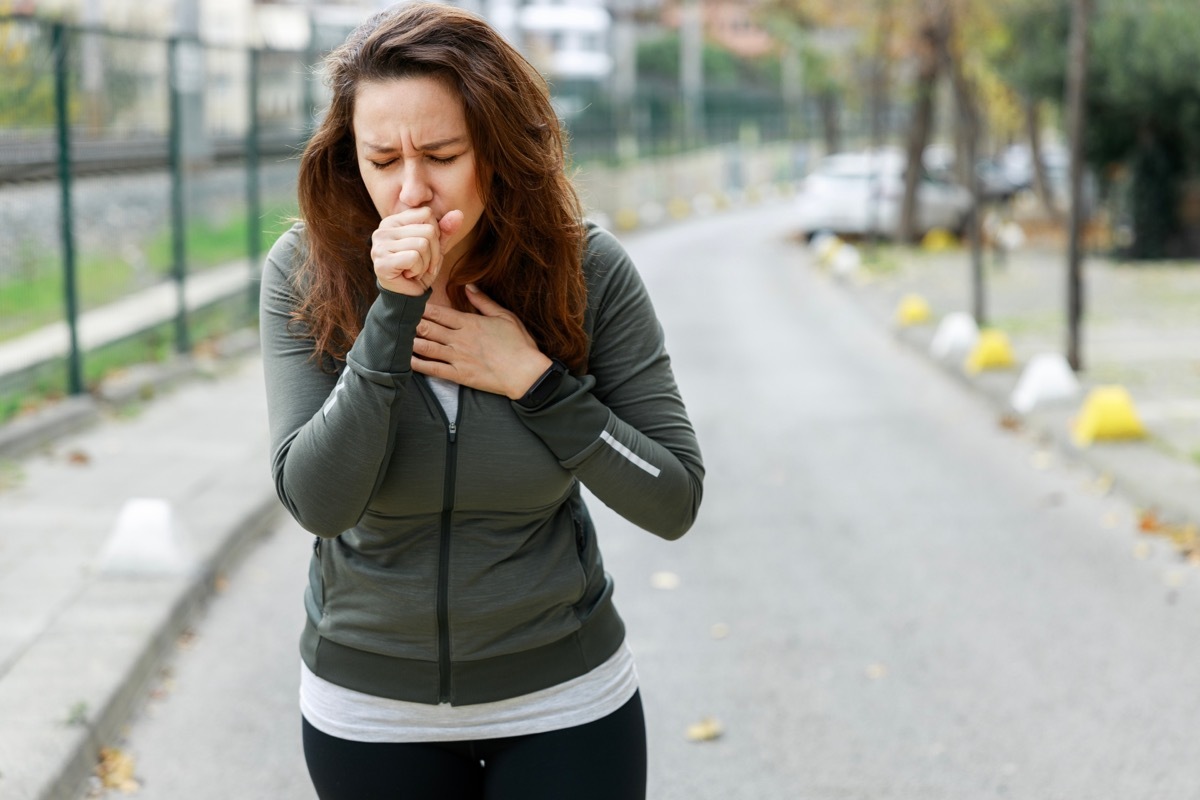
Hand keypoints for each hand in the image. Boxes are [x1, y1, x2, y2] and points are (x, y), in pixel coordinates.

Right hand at [370, 207, 463, 295]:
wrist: (406, 297)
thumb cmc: (419, 270)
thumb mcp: (435, 248)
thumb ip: (445, 230)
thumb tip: (458, 213)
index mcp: (393, 221)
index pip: (427, 213)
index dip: (436, 234)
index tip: (427, 250)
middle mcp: (383, 229)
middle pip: (428, 230)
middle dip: (433, 252)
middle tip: (423, 265)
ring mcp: (380, 245)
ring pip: (422, 244)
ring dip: (426, 263)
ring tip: (414, 270)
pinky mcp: (382, 262)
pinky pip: (414, 257)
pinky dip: (418, 270)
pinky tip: (408, 275)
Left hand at [412, 284, 552, 397]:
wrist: (526, 373)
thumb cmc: (519, 344)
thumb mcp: (504, 316)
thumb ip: (484, 301)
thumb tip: (469, 287)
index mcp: (469, 323)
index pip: (438, 313)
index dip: (421, 308)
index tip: (410, 304)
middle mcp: (459, 339)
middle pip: (428, 328)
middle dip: (411, 323)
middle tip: (398, 320)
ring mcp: (458, 358)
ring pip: (426, 347)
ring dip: (411, 342)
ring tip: (398, 338)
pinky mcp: (459, 375)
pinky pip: (433, 369)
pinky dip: (418, 364)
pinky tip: (407, 360)